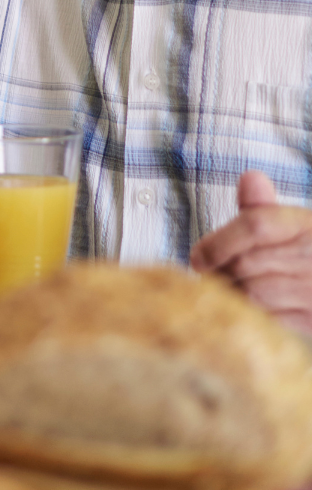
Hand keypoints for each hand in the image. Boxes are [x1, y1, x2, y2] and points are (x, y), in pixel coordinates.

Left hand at [190, 171, 311, 332]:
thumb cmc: (301, 253)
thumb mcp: (287, 226)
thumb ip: (261, 208)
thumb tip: (250, 177)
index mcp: (303, 224)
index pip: (254, 225)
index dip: (218, 242)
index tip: (197, 258)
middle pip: (247, 262)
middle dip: (220, 271)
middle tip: (210, 278)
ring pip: (254, 292)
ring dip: (231, 295)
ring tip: (226, 293)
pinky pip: (268, 321)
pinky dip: (249, 317)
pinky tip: (244, 313)